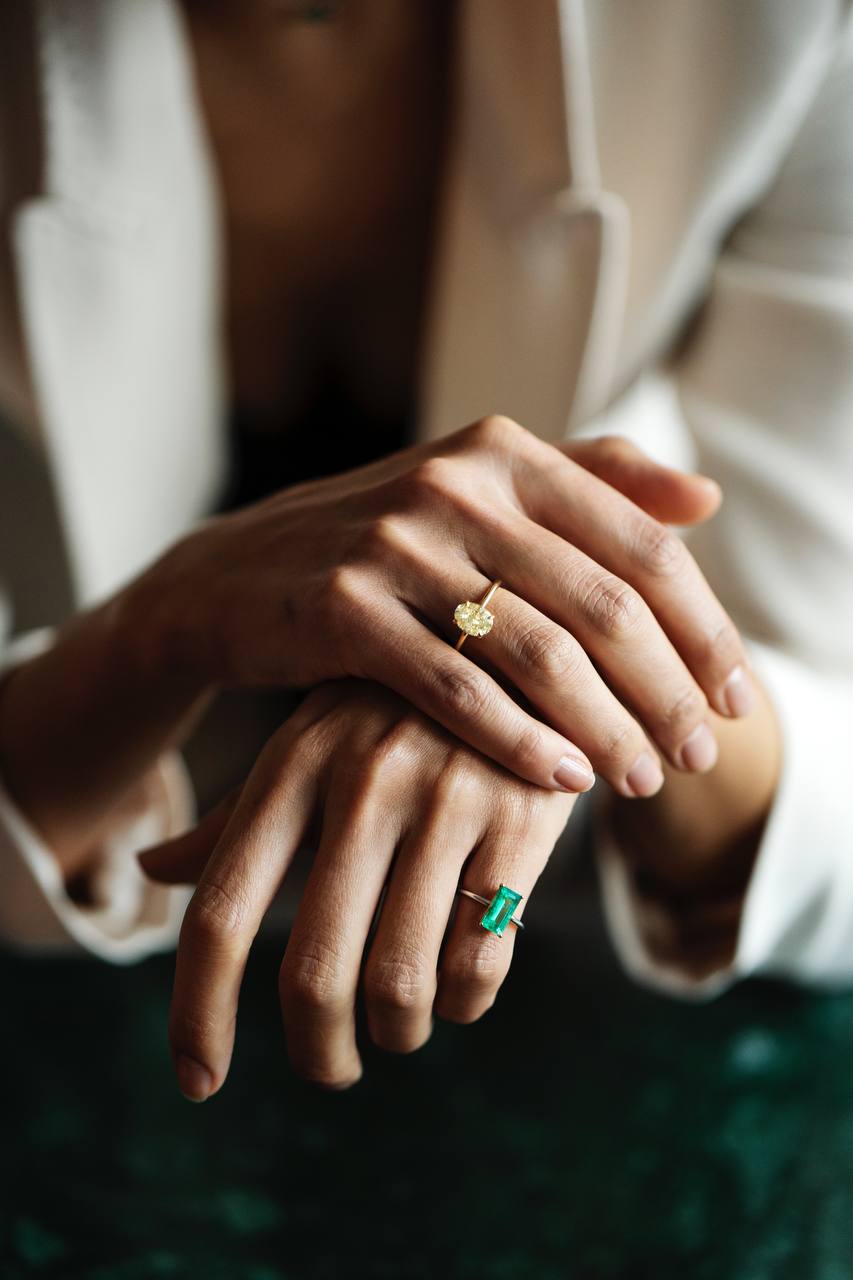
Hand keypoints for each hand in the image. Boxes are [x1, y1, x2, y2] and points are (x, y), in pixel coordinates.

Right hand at [131, 419, 752, 796]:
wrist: (233, 575)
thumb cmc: (381, 545)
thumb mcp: (479, 493)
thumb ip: (592, 483)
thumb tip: (708, 502)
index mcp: (504, 449)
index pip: (643, 544)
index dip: (704, 627)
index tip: (736, 697)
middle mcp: (456, 482)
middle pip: (603, 602)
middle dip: (666, 690)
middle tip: (697, 755)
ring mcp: (396, 544)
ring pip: (537, 650)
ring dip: (606, 725)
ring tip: (643, 779)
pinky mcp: (342, 609)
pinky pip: (455, 688)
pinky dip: (519, 740)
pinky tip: (563, 780)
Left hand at [139, 681, 575, 1096]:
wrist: (514, 644)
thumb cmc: (391, 714)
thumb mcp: (307, 747)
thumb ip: (235, 819)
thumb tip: (149, 871)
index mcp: (290, 768)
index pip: (220, 913)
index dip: (197, 1011)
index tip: (199, 1081)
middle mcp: (359, 783)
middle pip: (312, 973)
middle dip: (318, 1050)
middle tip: (329, 1068)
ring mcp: (444, 800)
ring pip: (402, 982)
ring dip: (398, 1031)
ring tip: (400, 1025)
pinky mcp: (521, 822)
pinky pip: (481, 962)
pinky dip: (465, 1002)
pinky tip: (462, 988)